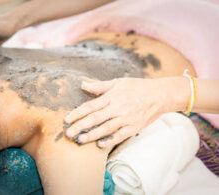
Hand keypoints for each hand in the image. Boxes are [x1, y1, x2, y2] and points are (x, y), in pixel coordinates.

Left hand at [64, 77, 187, 147]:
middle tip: (68, 133)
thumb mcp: (118, 82)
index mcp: (112, 96)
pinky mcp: (134, 127)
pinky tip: (100, 144)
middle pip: (95, 119)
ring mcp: (126, 119)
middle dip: (80, 126)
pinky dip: (110, 140)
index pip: (90, 106)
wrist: (161, 94)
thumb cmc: (138, 87)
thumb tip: (83, 85)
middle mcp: (118, 108)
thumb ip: (100, 86)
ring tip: (80, 139)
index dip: (77, 113)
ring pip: (106, 128)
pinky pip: (120, 136)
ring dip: (92, 135)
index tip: (66, 119)